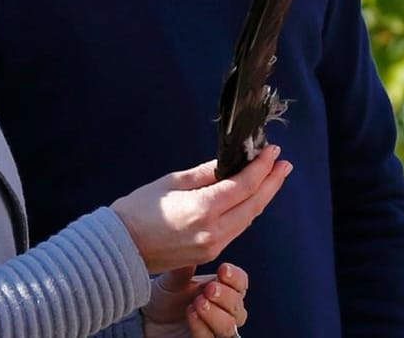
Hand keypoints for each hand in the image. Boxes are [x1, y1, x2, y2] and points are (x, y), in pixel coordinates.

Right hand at [112, 147, 290, 273]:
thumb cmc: (138, 210)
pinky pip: (236, 230)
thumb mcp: (173, 182)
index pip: (245, 185)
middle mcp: (213, 231)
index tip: (272, 150)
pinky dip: (247, 211)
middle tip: (284, 163)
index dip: (262, 166)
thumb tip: (231, 162)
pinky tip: (251, 198)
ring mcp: (212, 246)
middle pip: (254, 204)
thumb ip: (206, 173)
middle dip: (272, 182)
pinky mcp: (208, 254)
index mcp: (203, 210)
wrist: (119, 248)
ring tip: (274, 177)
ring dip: (263, 197)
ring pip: (248, 219)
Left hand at [144, 262, 248, 337]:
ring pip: (229, 326)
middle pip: (239, 306)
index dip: (236, 278)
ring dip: (216, 313)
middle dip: (227, 296)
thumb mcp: (174, 279)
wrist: (147, 320)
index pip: (241, 284)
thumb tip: (195, 246)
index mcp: (222, 289)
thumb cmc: (166, 298)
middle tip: (210, 288)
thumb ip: (187, 267)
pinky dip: (202, 326)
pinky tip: (190, 314)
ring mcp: (214, 329)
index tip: (222, 269)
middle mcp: (223, 310)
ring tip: (198, 302)